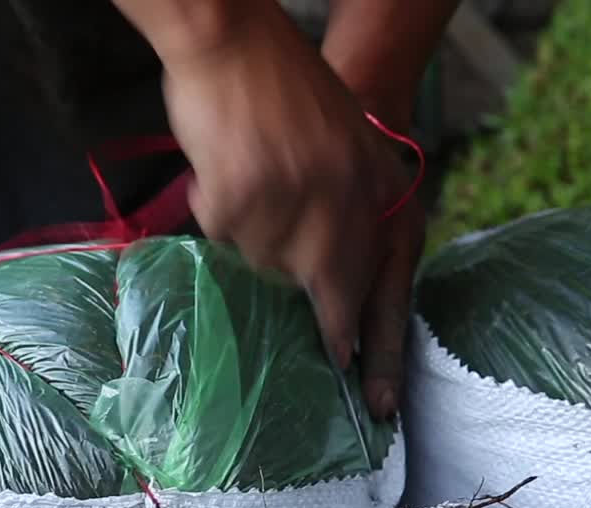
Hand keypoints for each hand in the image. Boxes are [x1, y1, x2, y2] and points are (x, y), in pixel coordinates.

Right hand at [158, 5, 423, 419]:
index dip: (370, 331)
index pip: (375, 271)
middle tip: (328, 355)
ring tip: (246, 187)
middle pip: (324, 280)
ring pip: (266, 262)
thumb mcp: (339, 140)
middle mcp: (338, 193)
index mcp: (369, 180)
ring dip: (251, 238)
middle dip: (320, 316)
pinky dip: (215, 210)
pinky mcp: (242, 195)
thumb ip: (344, 198)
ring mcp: (290, 196)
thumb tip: (331, 270)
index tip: (365, 383)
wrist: (233, 40)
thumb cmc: (284, 87)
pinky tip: (218, 173)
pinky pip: (223, 234)